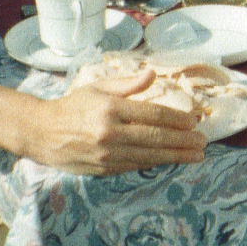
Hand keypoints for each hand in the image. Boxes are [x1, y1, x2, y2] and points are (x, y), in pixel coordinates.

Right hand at [19, 66, 207, 173]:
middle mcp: (110, 133)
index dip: (177, 119)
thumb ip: (128, 84)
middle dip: (183, 141)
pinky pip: (135, 166)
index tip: (194, 121)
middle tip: (203, 143)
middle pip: (156, 138)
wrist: (42, 133)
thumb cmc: (73, 106)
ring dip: (175, 156)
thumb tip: (153, 75)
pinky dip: (155, 163)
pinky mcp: (104, 170)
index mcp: (111, 108)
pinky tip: (170, 161)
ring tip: (195, 156)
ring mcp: (107, 154)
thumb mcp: (98, 87)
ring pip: (149, 156)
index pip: (153, 114)